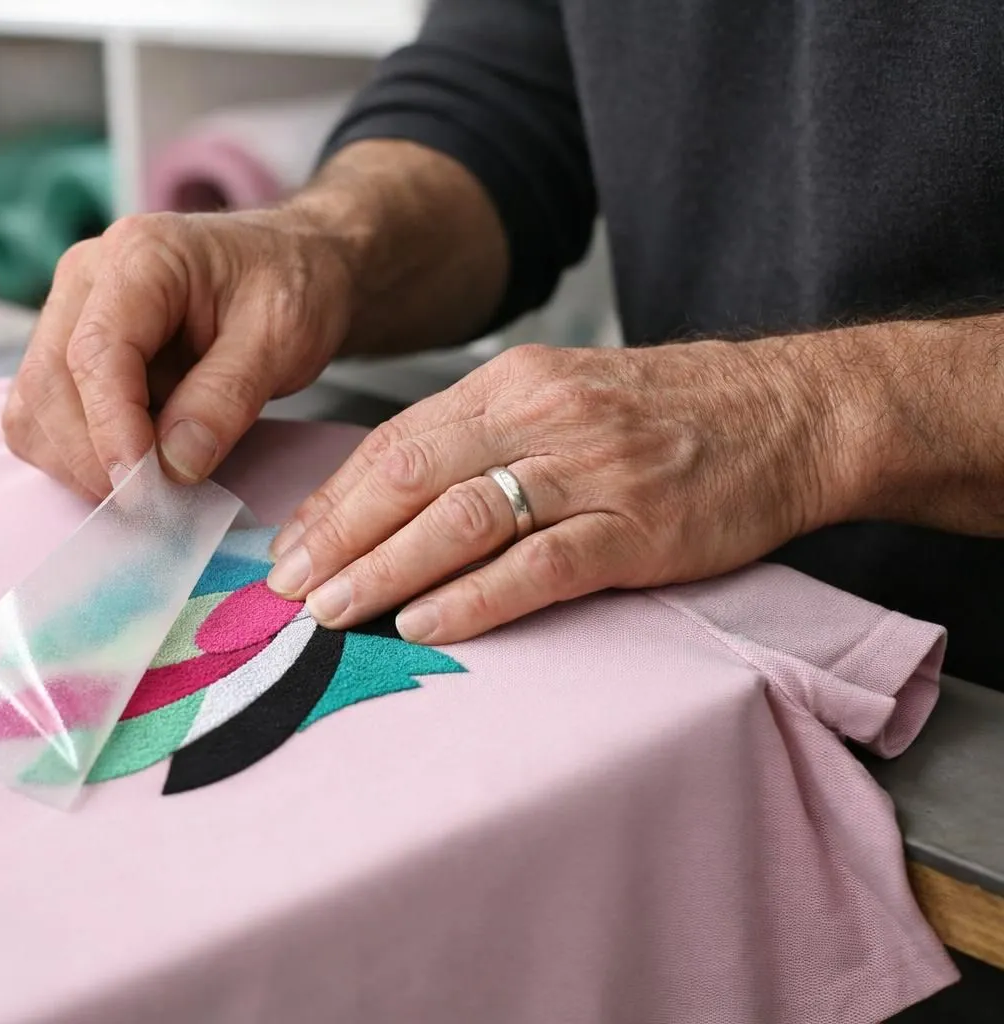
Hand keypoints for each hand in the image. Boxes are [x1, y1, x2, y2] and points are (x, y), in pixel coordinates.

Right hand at [2, 209, 354, 498]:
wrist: (292, 265)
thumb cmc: (290, 287)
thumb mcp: (282, 337)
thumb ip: (227, 398)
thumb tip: (173, 466)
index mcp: (140, 256)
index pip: (95, 351)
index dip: (111, 428)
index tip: (143, 485)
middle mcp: (84, 277)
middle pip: (48, 383)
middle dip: (91, 457)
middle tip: (152, 501)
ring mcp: (66, 312)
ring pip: (33, 406)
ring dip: (77, 461)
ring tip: (147, 482)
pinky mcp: (63, 350)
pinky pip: (40, 416)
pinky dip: (73, 455)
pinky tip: (129, 463)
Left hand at [265, 338, 849, 642]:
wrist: (791, 412)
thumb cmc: (664, 413)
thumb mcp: (559, 396)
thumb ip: (476, 440)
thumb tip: (383, 501)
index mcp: (508, 384)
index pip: (394, 442)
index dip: (332, 500)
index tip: (287, 549)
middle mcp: (540, 417)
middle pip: (411, 476)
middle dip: (338, 538)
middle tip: (287, 589)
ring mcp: (590, 471)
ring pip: (461, 519)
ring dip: (386, 570)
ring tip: (333, 613)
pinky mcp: (637, 528)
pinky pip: (539, 566)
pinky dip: (475, 598)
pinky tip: (426, 623)